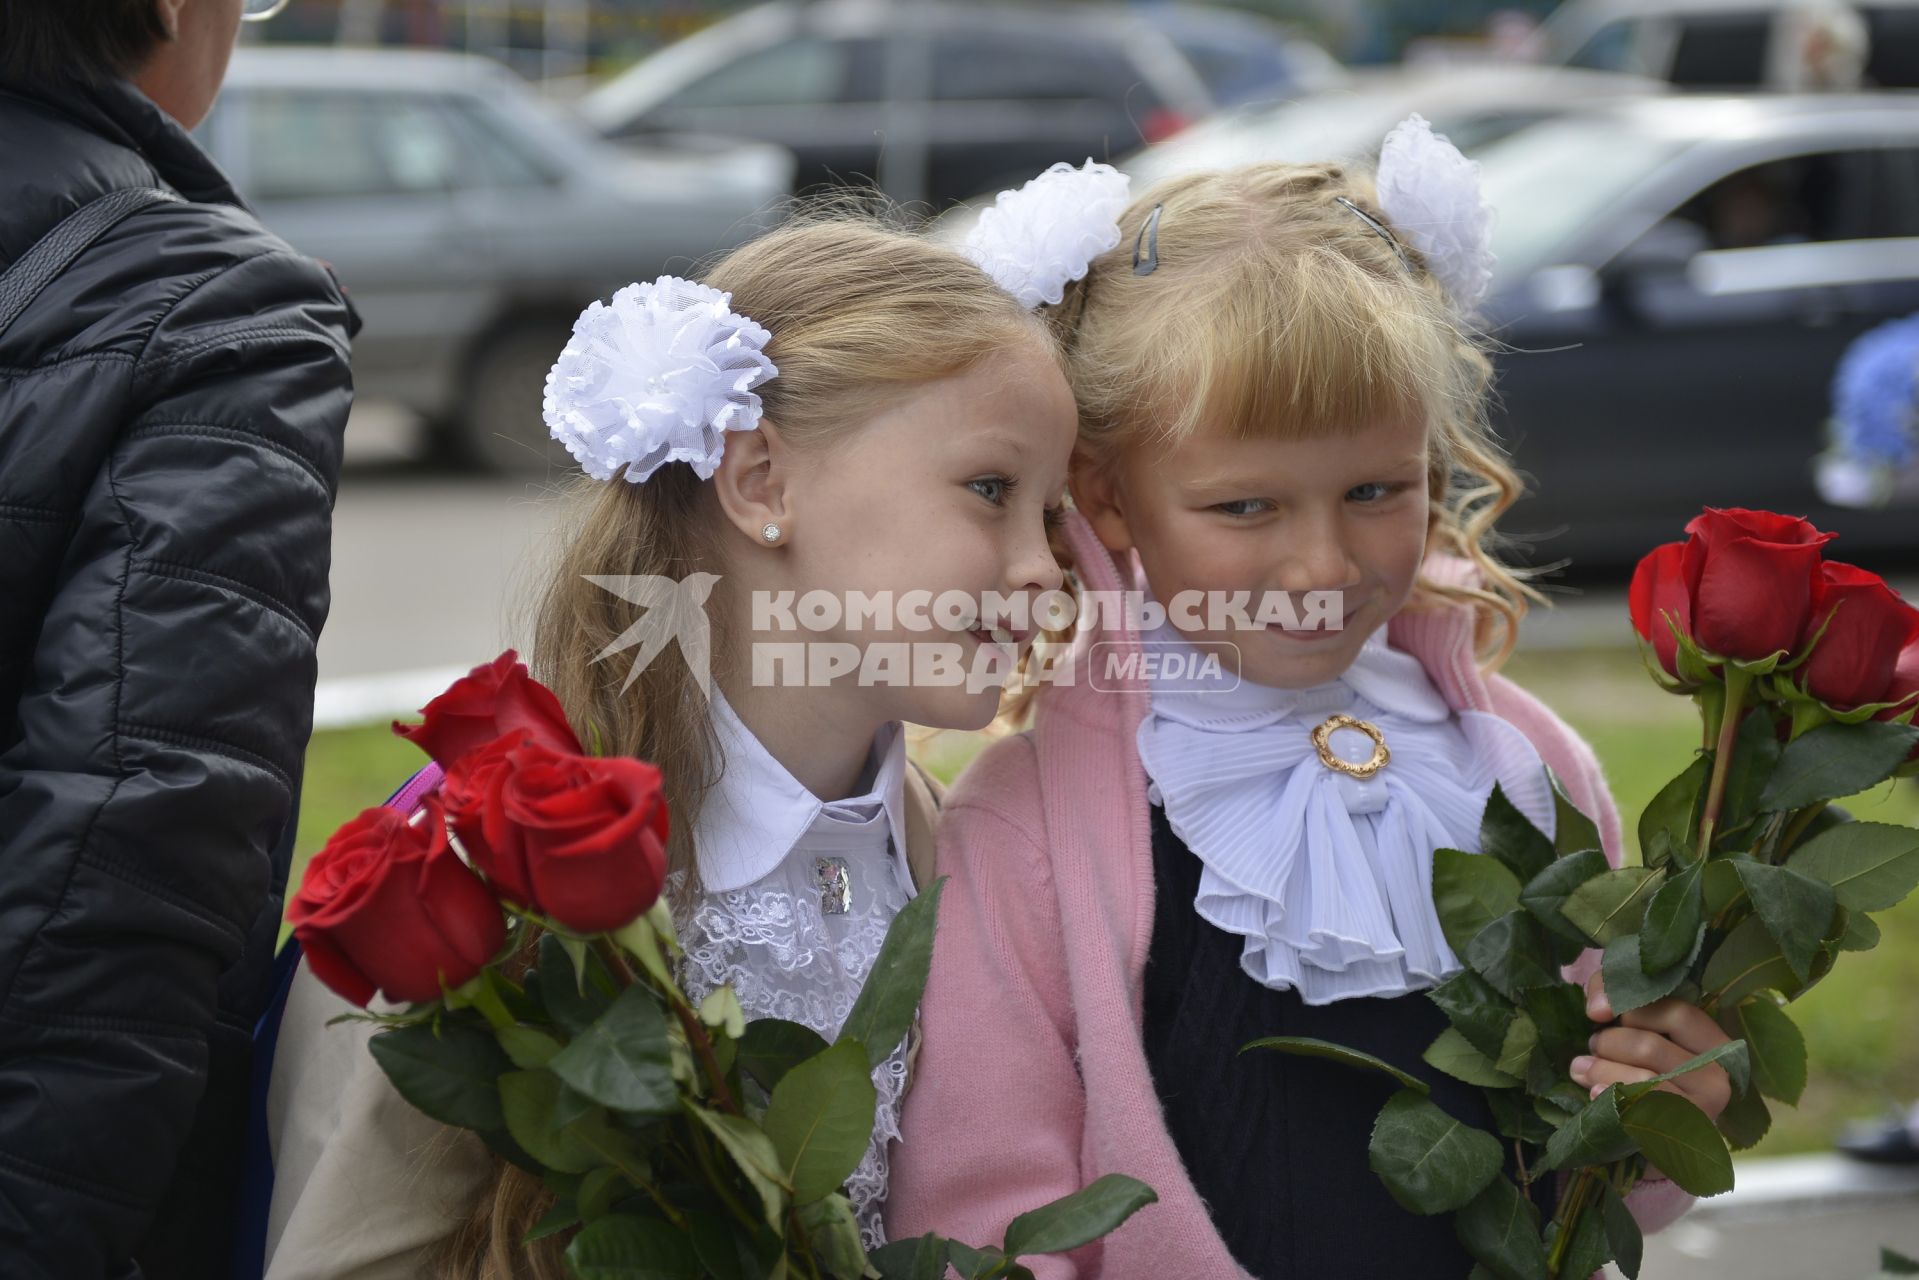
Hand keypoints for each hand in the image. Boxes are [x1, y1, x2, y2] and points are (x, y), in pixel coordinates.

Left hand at [1569, 971, 1732, 1120]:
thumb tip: (1598, 1009)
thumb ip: (1614, 995)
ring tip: (1581, 1068)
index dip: (1630, 1008)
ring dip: (1600, 1070)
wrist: (1650, 1132)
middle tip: (1591, 1047)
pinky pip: (1642, 1111)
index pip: (1677, 1012)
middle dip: (1608, 1043)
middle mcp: (1719, 1076)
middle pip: (1650, 1046)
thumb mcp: (1635, 1025)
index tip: (1597, 1014)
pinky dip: (1612, 1097)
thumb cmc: (1640, 1066)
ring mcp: (1705, 1110)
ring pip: (1643, 1079)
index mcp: (1714, 1042)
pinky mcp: (1682, 1135)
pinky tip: (1594, 1094)